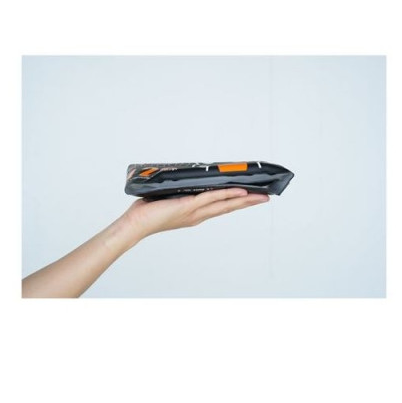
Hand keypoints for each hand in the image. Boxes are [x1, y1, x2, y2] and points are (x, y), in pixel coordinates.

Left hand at [121, 187, 269, 240]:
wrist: (136, 224)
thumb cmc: (147, 212)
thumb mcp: (169, 198)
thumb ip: (180, 191)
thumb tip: (185, 178)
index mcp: (194, 214)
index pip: (220, 207)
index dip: (237, 202)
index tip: (250, 197)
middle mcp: (198, 215)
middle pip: (229, 207)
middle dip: (249, 203)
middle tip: (265, 198)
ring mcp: (195, 212)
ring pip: (225, 204)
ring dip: (244, 200)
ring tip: (260, 196)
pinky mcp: (188, 205)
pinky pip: (212, 198)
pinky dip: (227, 195)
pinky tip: (239, 192)